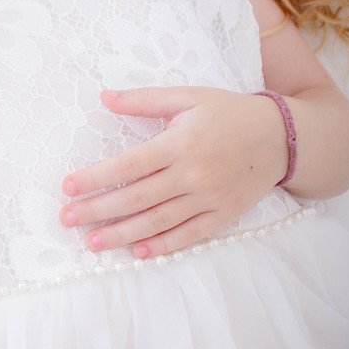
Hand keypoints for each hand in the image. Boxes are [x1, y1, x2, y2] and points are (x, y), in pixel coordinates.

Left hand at [59, 87, 286, 257]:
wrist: (283, 137)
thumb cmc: (228, 112)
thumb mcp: (188, 96)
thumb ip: (144, 100)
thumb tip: (105, 96)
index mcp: (179, 143)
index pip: (128, 165)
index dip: (96, 178)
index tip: (67, 187)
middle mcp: (192, 174)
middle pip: (137, 198)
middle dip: (98, 210)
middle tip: (66, 219)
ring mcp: (208, 198)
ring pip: (158, 221)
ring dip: (122, 234)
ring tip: (92, 242)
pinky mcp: (223, 214)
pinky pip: (189, 234)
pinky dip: (163, 245)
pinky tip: (138, 251)